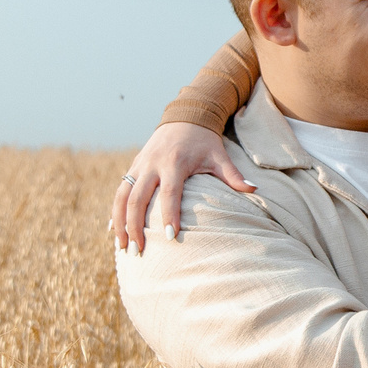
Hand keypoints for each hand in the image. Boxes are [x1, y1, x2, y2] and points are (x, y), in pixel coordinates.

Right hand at [112, 123, 254, 253]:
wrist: (185, 117)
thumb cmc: (204, 141)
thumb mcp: (219, 155)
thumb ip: (233, 175)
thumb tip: (254, 190)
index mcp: (174, 162)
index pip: (169, 192)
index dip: (168, 215)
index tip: (169, 237)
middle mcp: (152, 164)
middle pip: (138, 198)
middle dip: (135, 226)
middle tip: (138, 250)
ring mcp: (139, 165)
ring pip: (122, 196)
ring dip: (120, 222)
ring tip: (122, 246)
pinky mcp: (133, 167)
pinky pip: (119, 191)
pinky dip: (115, 211)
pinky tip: (112, 231)